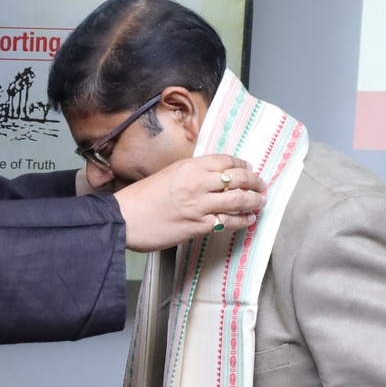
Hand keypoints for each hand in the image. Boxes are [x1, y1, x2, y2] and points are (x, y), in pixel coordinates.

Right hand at [112, 155, 264, 251]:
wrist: (123, 219)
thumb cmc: (139, 198)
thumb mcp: (166, 175)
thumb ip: (188, 175)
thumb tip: (208, 179)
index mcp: (189, 166)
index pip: (225, 161)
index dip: (241, 164)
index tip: (248, 168)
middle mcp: (198, 183)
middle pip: (238, 178)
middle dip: (255, 182)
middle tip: (262, 186)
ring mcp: (199, 205)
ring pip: (238, 200)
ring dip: (254, 201)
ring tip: (260, 203)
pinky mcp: (198, 226)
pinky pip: (228, 221)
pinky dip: (242, 220)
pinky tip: (248, 220)